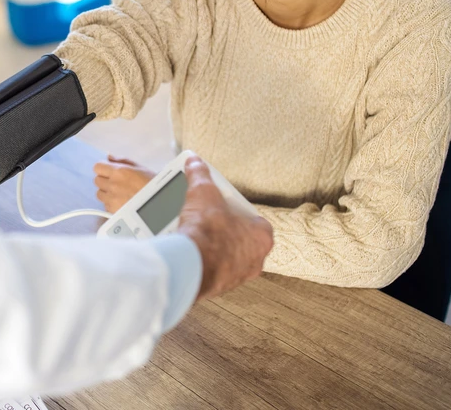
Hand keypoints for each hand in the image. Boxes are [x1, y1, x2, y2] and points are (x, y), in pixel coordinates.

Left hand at [94, 154, 155, 212]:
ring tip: (118, 193)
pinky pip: (105, 205)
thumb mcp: (140, 167)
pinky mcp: (113, 211)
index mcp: (119, 172)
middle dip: (105, 180)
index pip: (97, 167)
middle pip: (97, 180)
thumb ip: (121, 160)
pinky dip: (111, 203)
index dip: (103, 168)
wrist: (160, 204)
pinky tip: (121, 201)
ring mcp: (112, 199)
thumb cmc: (153, 186)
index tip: (107, 170)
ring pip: (99, 194)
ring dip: (106, 192)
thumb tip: (109, 157)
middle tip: (115, 182)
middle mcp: (113, 185)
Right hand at [177, 157, 272, 300]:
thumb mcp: (203, 192)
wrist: (189, 264)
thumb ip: (200, 175)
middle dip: (228, 231)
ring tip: (198, 236)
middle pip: (243, 241)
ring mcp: (237, 277)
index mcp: (261, 237)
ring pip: (230, 259)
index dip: (241, 212)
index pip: (257, 221)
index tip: (228, 207)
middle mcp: (254, 261)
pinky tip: (192, 252)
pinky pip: (214, 272)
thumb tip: (195, 162)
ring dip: (217, 249)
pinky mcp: (219, 288)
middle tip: (212, 221)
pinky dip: (205, 262)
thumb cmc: (207, 230)